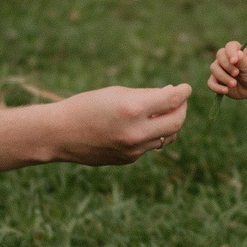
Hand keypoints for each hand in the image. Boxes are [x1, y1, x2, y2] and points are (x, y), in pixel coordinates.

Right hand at [50, 84, 190, 163]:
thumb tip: (172, 95)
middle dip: (182, 109)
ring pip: (168, 137)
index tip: (186, 88)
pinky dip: (153, 134)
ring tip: (164, 112)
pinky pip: (150, 145)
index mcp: (133, 109)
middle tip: (179, 100)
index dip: (183, 92)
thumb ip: (146, 95)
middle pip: (177, 122)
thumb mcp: (117, 93)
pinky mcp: (129, 159)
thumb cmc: (86, 106)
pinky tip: (143, 125)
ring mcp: (134, 149)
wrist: (60, 134)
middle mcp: (137, 132)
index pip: (172, 100)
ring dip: (171, 123)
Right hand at [208, 40, 246, 98]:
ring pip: (214, 69)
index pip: (229, 47)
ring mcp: (219, 69)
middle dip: (227, 67)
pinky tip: (225, 90)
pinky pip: (210, 83)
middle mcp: (224, 58)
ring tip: (234, 84)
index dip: (230, 53)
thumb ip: (243, 60)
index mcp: (235, 50)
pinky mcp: (216, 81)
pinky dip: (217, 87)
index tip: (234, 61)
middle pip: (219, 57)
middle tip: (236, 73)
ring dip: (224, 77)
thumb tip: (238, 53)